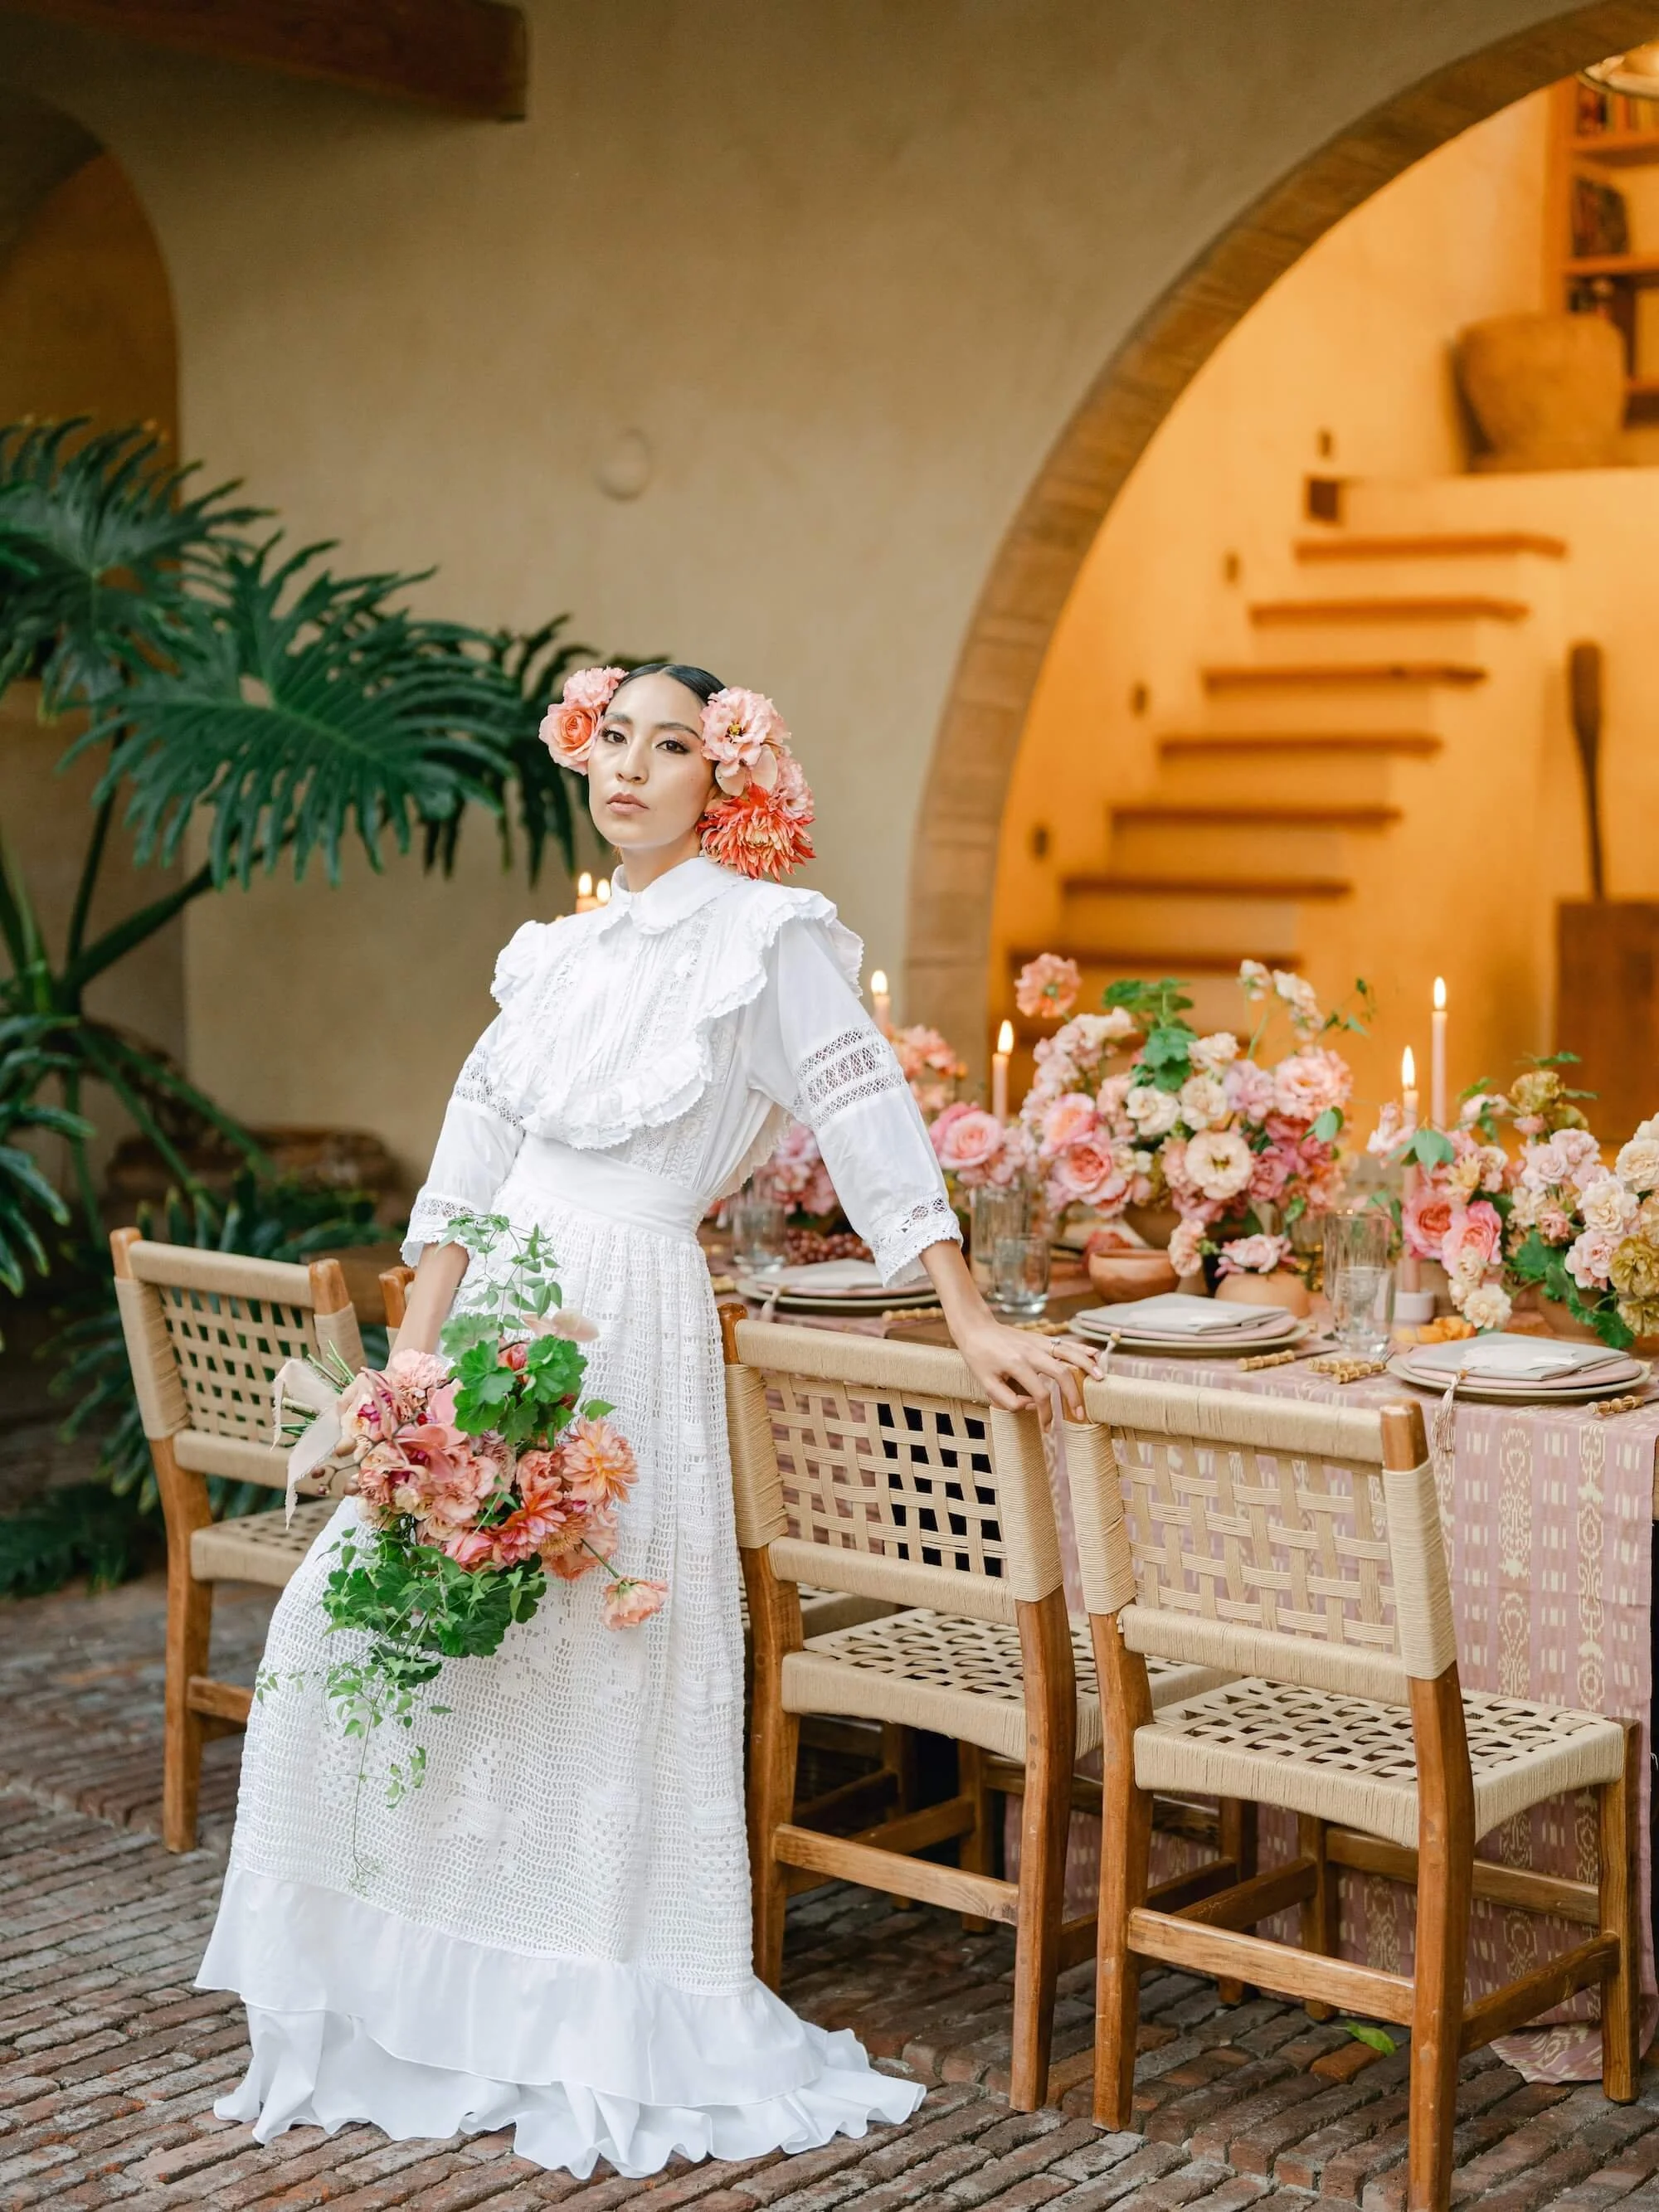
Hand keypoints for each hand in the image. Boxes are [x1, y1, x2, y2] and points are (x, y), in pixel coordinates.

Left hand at [950, 1309, 1098, 1418]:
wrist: (976, 1328)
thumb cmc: (979, 1357)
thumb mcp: (985, 1383)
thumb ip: (1007, 1400)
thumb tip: (1031, 1406)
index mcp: (1016, 1365)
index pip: (1040, 1393)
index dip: (1046, 1413)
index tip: (1047, 1427)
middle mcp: (1031, 1352)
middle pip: (1061, 1373)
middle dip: (1073, 1395)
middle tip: (1080, 1414)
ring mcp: (1038, 1343)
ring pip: (1068, 1353)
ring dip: (1086, 1367)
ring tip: (1101, 1380)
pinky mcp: (1041, 1339)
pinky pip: (1065, 1343)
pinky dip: (1081, 1349)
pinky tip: (1095, 1355)